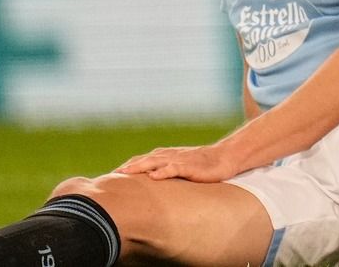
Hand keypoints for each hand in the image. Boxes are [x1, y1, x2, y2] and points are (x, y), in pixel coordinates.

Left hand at [116, 141, 249, 181]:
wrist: (225, 157)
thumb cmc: (203, 164)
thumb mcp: (181, 167)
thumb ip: (166, 171)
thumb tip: (151, 182)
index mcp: (166, 156)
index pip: (143, 160)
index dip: (129, 166)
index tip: (113, 175)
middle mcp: (170, 155)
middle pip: (145, 159)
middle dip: (129, 166)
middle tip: (113, 175)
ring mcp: (180, 159)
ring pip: (156, 161)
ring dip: (141, 166)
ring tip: (126, 172)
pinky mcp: (190, 166)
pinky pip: (175, 168)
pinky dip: (164, 171)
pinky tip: (155, 176)